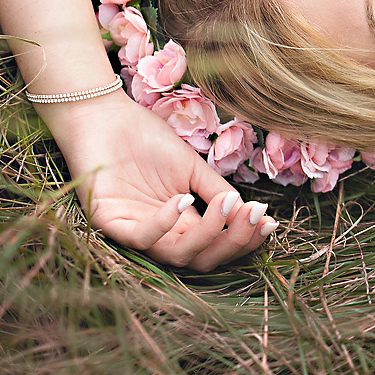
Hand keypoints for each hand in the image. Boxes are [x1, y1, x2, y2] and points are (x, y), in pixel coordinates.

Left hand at [44, 92, 275, 270]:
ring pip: (175, 254)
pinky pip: (140, 237)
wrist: (105, 116)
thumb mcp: (191, 167)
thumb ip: (216, 191)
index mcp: (181, 223)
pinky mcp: (107, 223)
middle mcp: (160, 233)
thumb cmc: (146, 139)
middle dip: (233, 241)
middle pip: (201, 258)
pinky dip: (165, 223)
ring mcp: (134, 230)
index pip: (215, 245)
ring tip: (226, 205)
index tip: (269, 222)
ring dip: (207, 234)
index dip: (244, 239)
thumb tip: (250, 212)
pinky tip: (184, 200)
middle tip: (254, 215)